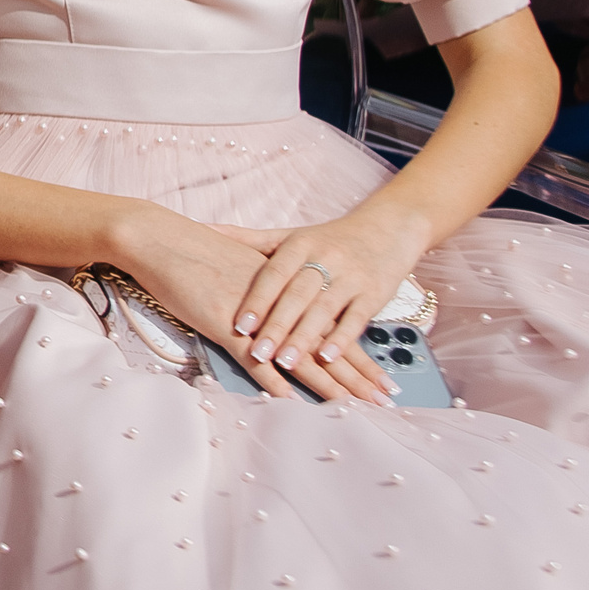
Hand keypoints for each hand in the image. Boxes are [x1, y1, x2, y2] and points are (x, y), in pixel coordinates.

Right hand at [109, 206, 392, 402]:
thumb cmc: (195, 251)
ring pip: (300, 356)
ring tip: (358, 407)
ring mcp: (255, 319)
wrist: (161, 240)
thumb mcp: (240, 264)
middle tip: (386, 399)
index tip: (383, 375)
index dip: (358, 353)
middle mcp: (278, 305)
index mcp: (286, 289)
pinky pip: (255, 361)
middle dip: (358, 375)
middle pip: (326, 346)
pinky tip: (293, 400)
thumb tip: (280, 309)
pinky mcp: (227, 328)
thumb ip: (265, 288)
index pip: (332, 327)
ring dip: (330, 384)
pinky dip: (274, 381)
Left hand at [219, 200, 428, 394]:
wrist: (389, 227)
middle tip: (257, 354)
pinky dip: (342, 339)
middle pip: (297, 296)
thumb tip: (200, 227)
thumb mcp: (290, 236)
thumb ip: (247, 238)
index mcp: (299, 245)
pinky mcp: (375, 294)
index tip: (239, 326)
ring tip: (286, 363)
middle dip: (276, 327)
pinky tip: (327, 357)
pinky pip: (356, 319)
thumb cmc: (329, 239)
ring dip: (305, 339)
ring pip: (324, 311)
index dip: (256, 301)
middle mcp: (326, 259)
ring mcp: (352, 277)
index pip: (273, 274)